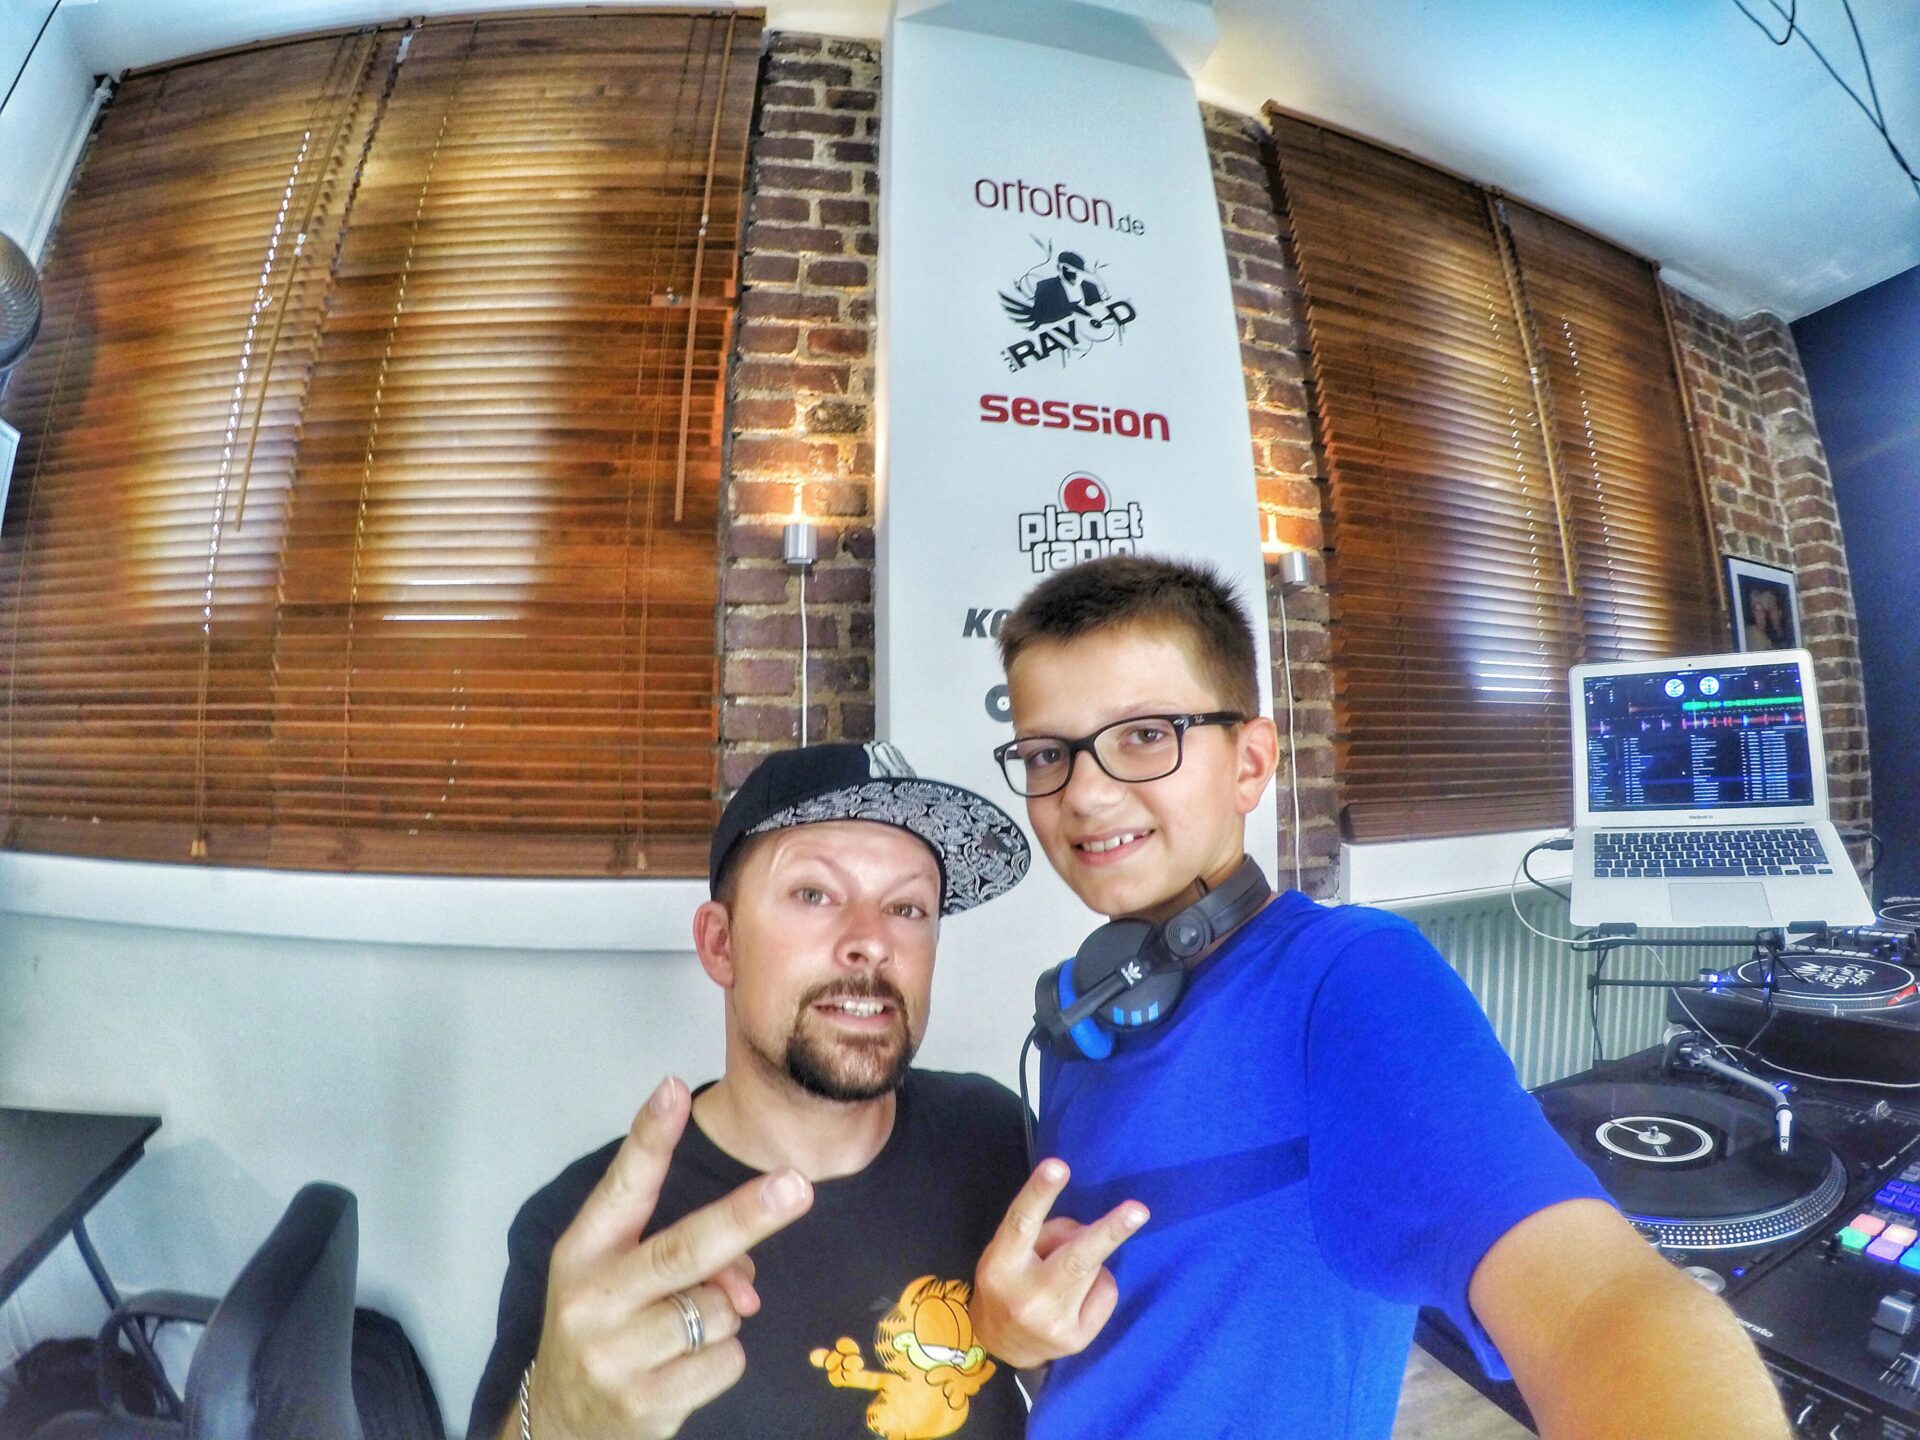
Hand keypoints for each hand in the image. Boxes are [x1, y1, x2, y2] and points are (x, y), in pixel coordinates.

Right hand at [528, 1077, 813, 1439]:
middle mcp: (592, 1300)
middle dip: (746, 1215)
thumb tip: (746, 1280)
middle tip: (797, 1186)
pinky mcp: (645, 1405)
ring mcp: (615, 1356)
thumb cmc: (604, 1326)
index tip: (674, 1087)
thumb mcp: (619, 1280)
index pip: (622, 1186)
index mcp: (582, 1252)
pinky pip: (726, 1360)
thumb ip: (682, 1258)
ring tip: (685, 1329)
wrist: (559, 1423)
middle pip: (685, 1249)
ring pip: (720, 1309)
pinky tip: (684, 1367)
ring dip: (727, 1310)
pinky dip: (723, 1358)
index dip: (650, 1136)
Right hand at [970, 1158, 1145, 1369]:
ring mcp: (1053, 1322)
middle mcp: (1026, 1296)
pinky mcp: (1075, 1340)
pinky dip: (1097, 1286)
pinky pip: (1105, 1293)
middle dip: (1110, 1231)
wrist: (1001, 1346)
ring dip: (1090, 1261)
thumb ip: (1043, 1234)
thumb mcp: (1008, 1253)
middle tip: (1139, 1210)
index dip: (1040, 1193)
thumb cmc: (1007, 1283)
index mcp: (1001, 1265)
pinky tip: (1077, 1299)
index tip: (1059, 1166)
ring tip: (1065, 1275)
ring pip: (1096, 1270)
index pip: (1021, 1223)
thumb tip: (1089, 1230)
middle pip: (1076, 1259)